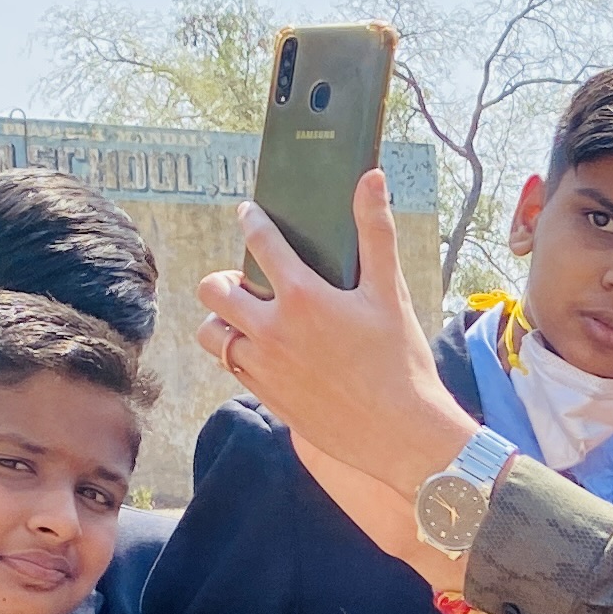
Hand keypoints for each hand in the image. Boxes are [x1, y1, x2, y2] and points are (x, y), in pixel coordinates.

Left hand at [191, 181, 479, 518]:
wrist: (402, 435)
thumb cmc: (402, 362)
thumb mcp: (389, 292)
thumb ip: (376, 231)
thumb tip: (371, 178)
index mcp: (304, 297)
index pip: (261, 243)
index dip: (252, 221)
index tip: (249, 214)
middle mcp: (273, 331)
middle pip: (214, 289)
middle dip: (224, 278)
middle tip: (247, 281)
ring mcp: (264, 367)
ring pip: (211, 332)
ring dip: (221, 319)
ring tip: (246, 318)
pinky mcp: (266, 396)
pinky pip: (230, 366)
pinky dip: (238, 352)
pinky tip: (264, 350)